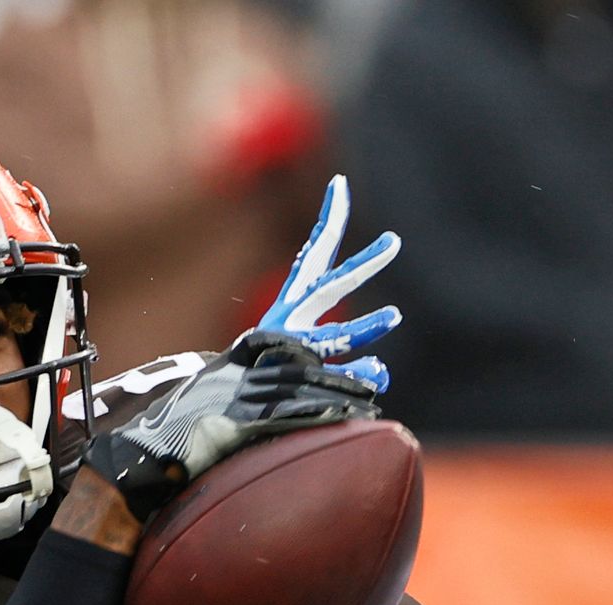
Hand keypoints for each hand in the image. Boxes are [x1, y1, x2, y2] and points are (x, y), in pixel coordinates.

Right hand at [83, 330, 378, 520]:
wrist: (132, 463)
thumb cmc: (157, 449)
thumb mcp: (190, 415)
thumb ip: (219, 409)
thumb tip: (238, 422)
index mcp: (217, 371)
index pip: (265, 343)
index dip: (301, 346)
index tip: (328, 353)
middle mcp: (227, 379)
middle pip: (292, 366)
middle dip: (334, 375)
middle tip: (370, 387)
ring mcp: (231, 400)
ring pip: (296, 388)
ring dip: (337, 395)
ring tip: (369, 405)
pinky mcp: (235, 425)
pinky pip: (286, 416)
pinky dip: (317, 416)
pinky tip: (343, 421)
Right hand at [253, 174, 400, 392]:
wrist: (218, 410)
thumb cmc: (263, 380)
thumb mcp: (302, 361)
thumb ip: (350, 366)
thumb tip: (381, 372)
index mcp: (289, 308)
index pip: (312, 258)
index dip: (329, 224)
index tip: (340, 185)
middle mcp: (290, 324)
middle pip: (330, 288)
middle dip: (363, 266)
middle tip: (394, 242)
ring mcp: (292, 352)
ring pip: (335, 336)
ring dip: (365, 327)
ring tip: (394, 315)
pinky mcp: (294, 381)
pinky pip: (338, 378)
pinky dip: (360, 378)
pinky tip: (377, 377)